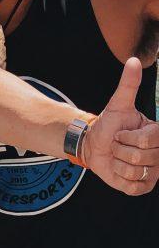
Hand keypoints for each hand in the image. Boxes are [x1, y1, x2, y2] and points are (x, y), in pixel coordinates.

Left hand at [82, 58, 158, 194]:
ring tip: (117, 156)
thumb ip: (128, 85)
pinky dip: (119, 178)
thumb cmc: (109, 124)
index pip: (148, 139)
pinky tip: (118, 170)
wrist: (94, 146)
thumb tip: (134, 59)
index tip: (122, 133)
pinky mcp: (144, 187)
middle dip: (119, 149)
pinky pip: (132, 186)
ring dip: (118, 163)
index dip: (128, 137)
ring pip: (135, 171)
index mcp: (157, 134)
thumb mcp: (117, 104)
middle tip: (117, 145)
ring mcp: (154, 172)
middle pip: (140, 156)